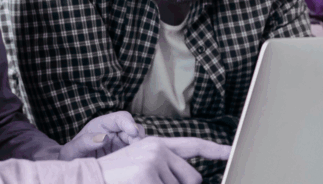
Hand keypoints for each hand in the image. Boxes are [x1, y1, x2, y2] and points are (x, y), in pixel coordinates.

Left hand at [59, 111, 144, 159]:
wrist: (73, 170)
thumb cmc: (70, 157)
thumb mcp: (71, 150)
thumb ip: (84, 142)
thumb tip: (104, 137)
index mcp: (101, 125)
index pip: (120, 118)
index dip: (129, 123)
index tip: (134, 133)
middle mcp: (114, 132)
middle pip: (134, 129)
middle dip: (138, 138)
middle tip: (138, 150)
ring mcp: (120, 144)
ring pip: (138, 141)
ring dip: (140, 147)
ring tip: (137, 158)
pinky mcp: (124, 155)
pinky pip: (136, 153)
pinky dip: (139, 156)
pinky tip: (136, 162)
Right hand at [97, 136, 230, 183]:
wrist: (90, 177)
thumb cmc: (117, 176)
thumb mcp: (143, 166)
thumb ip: (168, 169)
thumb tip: (194, 180)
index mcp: (158, 144)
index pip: (194, 145)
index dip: (216, 150)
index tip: (232, 152)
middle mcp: (158, 148)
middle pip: (193, 179)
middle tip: (156, 183)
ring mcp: (153, 162)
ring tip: (139, 183)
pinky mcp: (147, 176)